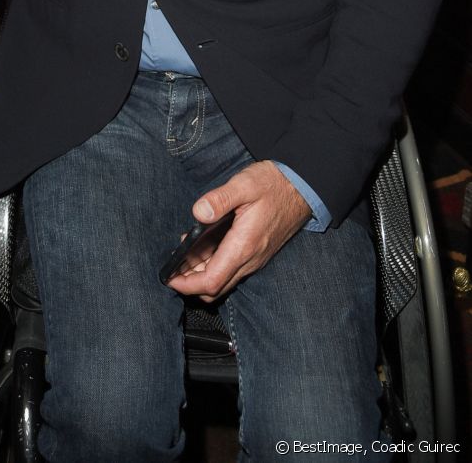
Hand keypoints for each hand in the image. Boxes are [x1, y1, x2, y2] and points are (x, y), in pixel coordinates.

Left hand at [167, 161, 311, 302]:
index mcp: (244, 246)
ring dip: (202, 275)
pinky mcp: (257, 253)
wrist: (301, 187)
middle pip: (216, 287)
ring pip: (224, 280)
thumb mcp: (244, 184)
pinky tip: (203, 248)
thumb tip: (198, 213)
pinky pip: (232, 270)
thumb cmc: (273, 184)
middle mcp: (250, 258)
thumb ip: (220, 199)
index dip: (188, 285)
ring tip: (183, 255)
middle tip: (172, 268)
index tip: (170, 279)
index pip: (212, 280)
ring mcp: (255, 258)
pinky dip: (214, 266)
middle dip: (191, 284)